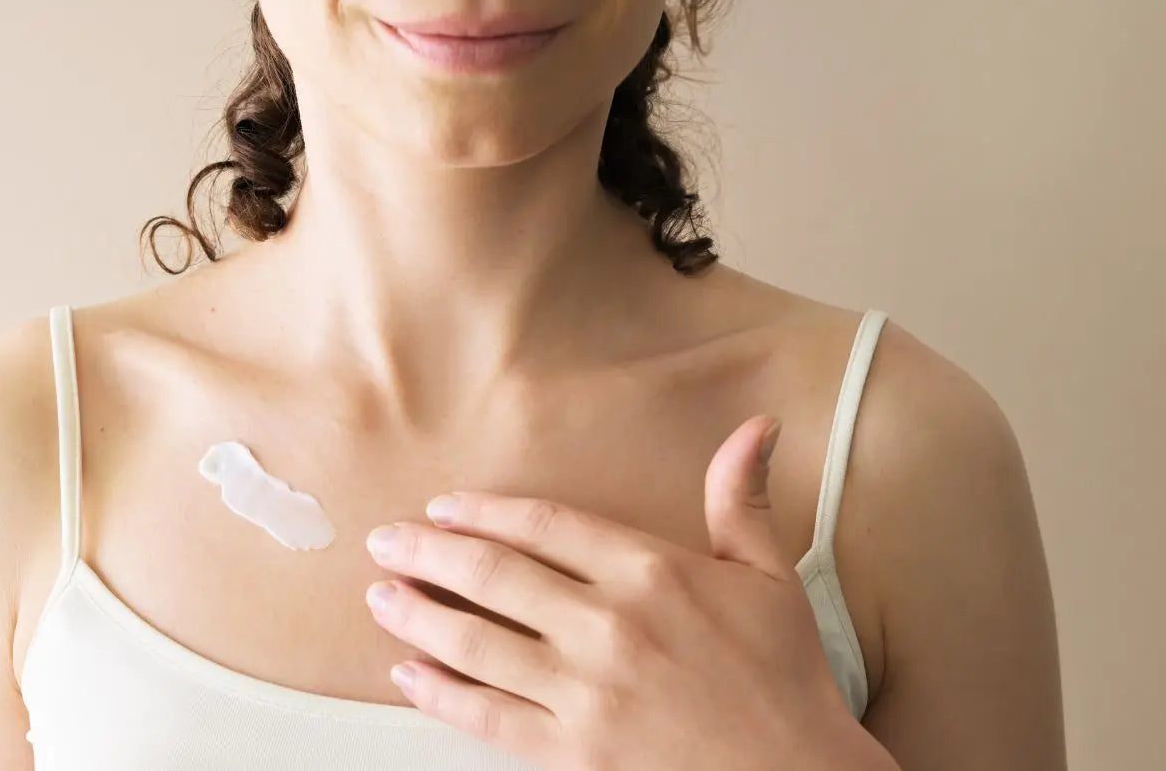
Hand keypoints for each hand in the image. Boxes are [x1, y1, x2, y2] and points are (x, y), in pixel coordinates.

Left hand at [363, 416, 894, 770]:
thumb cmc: (785, 679)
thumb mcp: (770, 576)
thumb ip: (741, 499)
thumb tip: (757, 426)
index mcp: (652, 571)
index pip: (543, 524)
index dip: (483, 512)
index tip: (445, 507)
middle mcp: (610, 624)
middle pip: (493, 575)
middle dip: (427, 553)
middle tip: (385, 542)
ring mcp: (586, 691)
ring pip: (475, 641)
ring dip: (416, 614)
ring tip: (380, 596)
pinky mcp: (573, 753)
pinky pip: (486, 716)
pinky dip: (438, 692)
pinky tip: (409, 673)